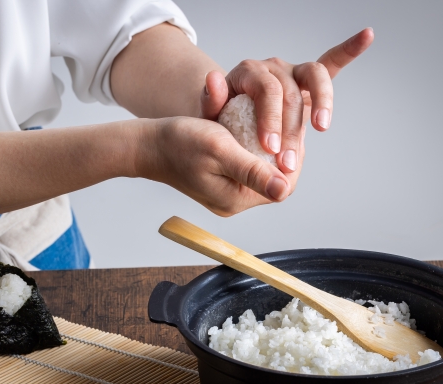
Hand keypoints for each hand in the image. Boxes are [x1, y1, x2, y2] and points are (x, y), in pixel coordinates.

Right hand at [136, 117, 301, 215]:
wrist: (149, 145)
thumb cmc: (179, 142)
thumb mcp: (219, 149)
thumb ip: (252, 170)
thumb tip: (282, 189)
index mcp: (235, 199)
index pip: (283, 185)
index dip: (293, 158)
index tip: (291, 129)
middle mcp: (233, 202)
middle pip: (274, 180)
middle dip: (282, 153)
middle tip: (282, 123)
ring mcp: (226, 194)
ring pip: (262, 173)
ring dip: (269, 150)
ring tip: (269, 125)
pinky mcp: (220, 183)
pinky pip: (247, 170)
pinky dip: (254, 150)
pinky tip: (252, 132)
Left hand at [200, 28, 373, 174]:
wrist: (229, 115)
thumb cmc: (220, 118)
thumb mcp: (209, 115)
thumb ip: (211, 100)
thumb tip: (213, 78)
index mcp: (249, 73)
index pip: (267, 92)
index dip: (271, 119)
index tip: (271, 148)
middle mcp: (273, 67)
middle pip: (291, 92)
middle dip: (292, 129)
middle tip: (288, 161)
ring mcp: (293, 72)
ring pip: (315, 76)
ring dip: (323, 103)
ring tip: (321, 128)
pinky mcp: (308, 81)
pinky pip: (332, 62)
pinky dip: (349, 50)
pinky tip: (367, 35)